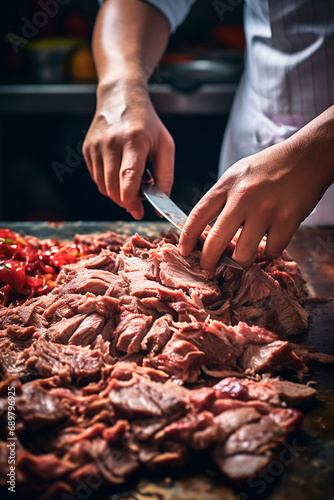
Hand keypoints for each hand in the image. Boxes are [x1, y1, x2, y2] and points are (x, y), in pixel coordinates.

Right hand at [83, 81, 174, 218]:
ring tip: (130, 185)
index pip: (128, 178)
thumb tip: (161, 201)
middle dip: (125, 202)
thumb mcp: (165, 145)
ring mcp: (96, 146)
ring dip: (116, 195)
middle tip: (137, 202)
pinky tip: (119, 176)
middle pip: (113, 187)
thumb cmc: (147, 123)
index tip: (138, 211)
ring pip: (103, 186)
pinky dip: (108, 185)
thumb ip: (166, 175)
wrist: (120, 97)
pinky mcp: (87, 149)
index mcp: (134, 140)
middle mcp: (111, 142)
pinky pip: (96, 178)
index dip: (132, 200)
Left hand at [179, 141, 327, 270]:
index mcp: (227, 185)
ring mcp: (266, 210)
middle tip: (208, 269)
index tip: (184, 251)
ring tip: (244, 255)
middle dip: (208, 261)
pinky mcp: (287, 220)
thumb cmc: (269, 167)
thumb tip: (206, 230)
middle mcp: (243, 197)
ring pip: (243, 254)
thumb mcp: (237, 174)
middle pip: (215, 241)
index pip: (198, 215)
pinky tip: (269, 243)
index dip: (187, 237)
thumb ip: (222, 198)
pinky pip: (271, 251)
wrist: (306, 156)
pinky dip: (269, 253)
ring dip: (242, 261)